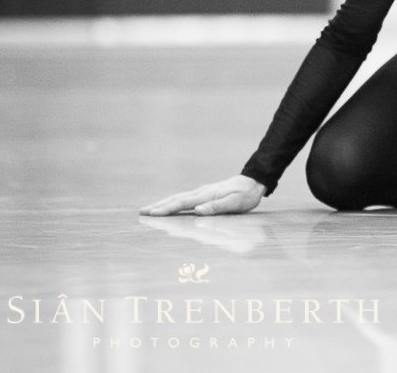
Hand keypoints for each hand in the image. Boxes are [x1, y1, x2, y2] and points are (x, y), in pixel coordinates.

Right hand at [140, 175, 265, 216]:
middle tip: (142, 212)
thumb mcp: (236, 202)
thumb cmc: (246, 195)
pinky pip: (185, 199)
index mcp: (207, 195)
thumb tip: (198, 211)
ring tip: (149, 209)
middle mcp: (202, 192)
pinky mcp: (205, 194)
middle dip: (159, 206)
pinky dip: (173, 203)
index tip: (153, 213)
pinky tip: (168, 206)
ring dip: (163, 204)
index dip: (167, 209)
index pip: (183, 203)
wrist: (254, 182)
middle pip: (176, 199)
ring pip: (179, 198)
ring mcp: (202, 193)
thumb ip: (217, 206)